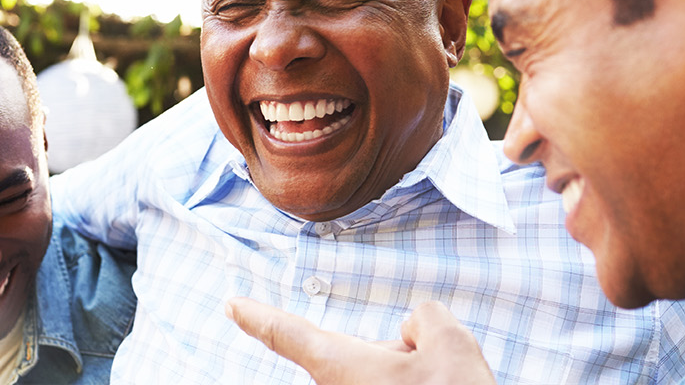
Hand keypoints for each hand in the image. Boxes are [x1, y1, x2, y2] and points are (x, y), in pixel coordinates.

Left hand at [224, 297, 496, 384]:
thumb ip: (425, 319)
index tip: (233, 307)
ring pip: (386, 379)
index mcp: (342, 367)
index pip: (289, 335)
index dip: (260, 317)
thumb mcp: (451, 342)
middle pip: (363, 354)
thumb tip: (417, 331)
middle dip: (401, 356)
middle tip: (435, 375)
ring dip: (414, 381)